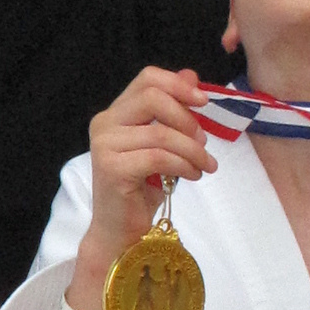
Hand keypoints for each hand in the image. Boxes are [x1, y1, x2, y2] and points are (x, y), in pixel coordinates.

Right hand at [68, 67, 216, 306]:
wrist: (120, 234)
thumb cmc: (142, 190)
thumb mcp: (162, 146)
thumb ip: (173, 113)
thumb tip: (191, 76)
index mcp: (114, 114)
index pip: (146, 78)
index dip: (177, 84)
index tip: (203, 101)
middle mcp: (104, 124)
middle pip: (152, 97)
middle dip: (186, 117)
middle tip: (204, 140)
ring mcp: (105, 145)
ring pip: (161, 133)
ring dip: (192, 149)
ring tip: (205, 165)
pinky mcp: (112, 168)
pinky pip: (159, 157)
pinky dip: (184, 165)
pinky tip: (193, 175)